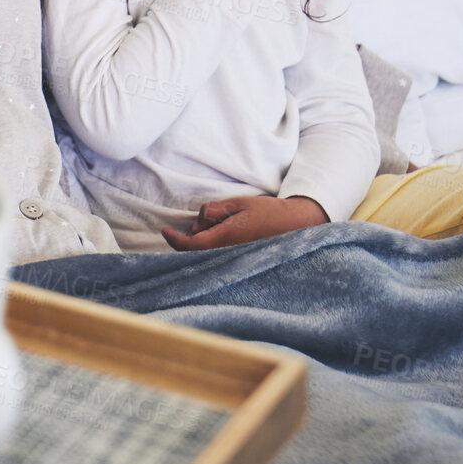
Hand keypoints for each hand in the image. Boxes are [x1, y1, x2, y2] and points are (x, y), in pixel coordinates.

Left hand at [160, 195, 326, 250]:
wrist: (298, 225)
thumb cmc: (268, 212)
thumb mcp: (238, 203)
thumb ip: (214, 210)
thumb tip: (198, 221)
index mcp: (226, 237)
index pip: (191, 245)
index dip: (175, 240)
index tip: (165, 231)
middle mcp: (229, 252)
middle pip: (197, 248)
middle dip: (195, 233)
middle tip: (213, 218)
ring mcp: (236, 259)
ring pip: (208, 252)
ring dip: (207, 237)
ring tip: (227, 221)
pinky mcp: (242, 260)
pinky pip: (220, 255)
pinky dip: (215, 244)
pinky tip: (227, 231)